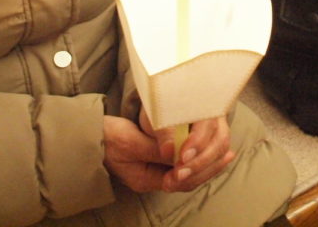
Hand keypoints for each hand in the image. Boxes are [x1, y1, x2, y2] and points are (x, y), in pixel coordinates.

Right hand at [103, 112, 233, 193]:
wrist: (90, 136)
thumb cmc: (107, 139)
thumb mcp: (131, 142)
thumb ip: (156, 147)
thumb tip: (178, 149)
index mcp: (146, 179)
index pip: (179, 180)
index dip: (196, 169)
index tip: (212, 155)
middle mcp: (152, 178)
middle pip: (187, 181)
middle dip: (209, 168)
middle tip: (228, 156)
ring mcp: (154, 170)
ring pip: (187, 173)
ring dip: (206, 163)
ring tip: (226, 153)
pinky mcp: (155, 160)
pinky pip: (181, 163)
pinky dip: (196, 155)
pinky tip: (208, 147)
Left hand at [145, 111, 234, 193]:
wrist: (163, 114)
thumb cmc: (160, 111)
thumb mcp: (157, 117)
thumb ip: (163, 132)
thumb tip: (169, 150)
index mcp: (205, 104)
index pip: (209, 123)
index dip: (198, 142)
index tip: (181, 158)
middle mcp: (217, 119)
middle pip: (220, 143)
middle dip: (199, 163)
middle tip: (177, 176)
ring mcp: (218, 136)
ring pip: (218, 158)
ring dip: (198, 174)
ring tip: (171, 183)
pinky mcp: (213, 153)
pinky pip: (213, 167)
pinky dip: (197, 177)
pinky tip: (179, 183)